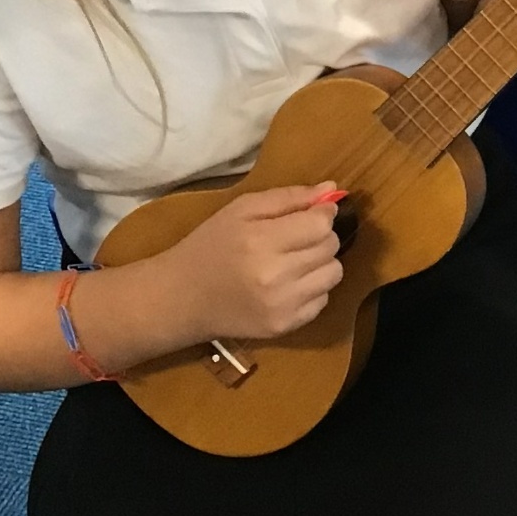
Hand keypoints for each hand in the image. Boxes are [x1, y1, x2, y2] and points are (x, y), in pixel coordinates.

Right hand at [163, 182, 345, 341]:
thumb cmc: (211, 246)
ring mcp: (282, 305)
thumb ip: (288, 197)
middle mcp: (275, 275)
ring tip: (295, 260)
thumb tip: (331, 189)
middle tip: (297, 237)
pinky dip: (313, 289)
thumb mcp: (241, 210)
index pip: (321, 224)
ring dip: (321, 263)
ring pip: (334, 274)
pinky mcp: (285, 326)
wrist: (183, 298)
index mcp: (261, 241)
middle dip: (321, 236)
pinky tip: (288, 284)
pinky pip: (323, 300)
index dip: (323, 214)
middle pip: (330, 247)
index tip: (313, 213)